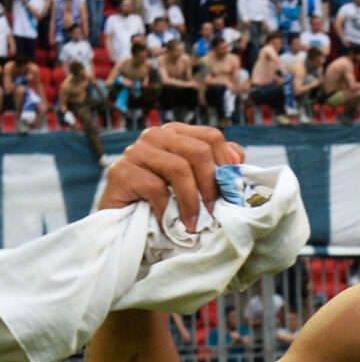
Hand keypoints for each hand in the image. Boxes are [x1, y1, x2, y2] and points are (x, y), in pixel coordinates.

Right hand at [98, 123, 244, 231]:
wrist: (127, 227)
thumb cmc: (167, 204)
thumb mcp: (197, 184)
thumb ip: (219, 167)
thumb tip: (237, 159)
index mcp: (176, 134)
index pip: (211, 136)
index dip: (226, 165)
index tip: (229, 192)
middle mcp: (154, 136)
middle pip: (198, 151)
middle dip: (210, 185)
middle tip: (212, 212)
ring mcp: (135, 151)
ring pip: (178, 168)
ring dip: (191, 201)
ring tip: (194, 223)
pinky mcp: (120, 171)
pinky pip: (155, 187)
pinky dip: (167, 209)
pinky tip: (168, 223)